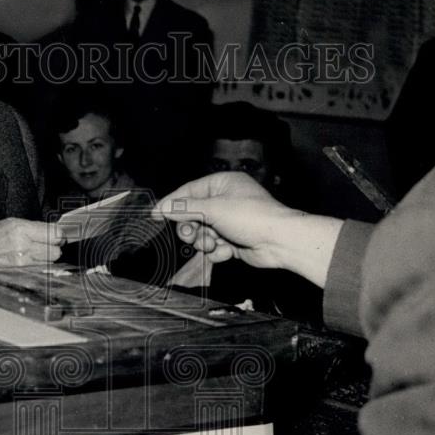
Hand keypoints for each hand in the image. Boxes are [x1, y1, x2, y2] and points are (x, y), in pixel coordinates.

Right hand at [0, 219, 63, 267]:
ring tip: (32, 253)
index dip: (58, 235)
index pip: (55, 234)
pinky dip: (38, 267)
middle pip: (56, 252)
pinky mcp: (21, 275)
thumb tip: (54, 231)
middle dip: (53, 248)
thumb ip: (34, 228)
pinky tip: (28, 262)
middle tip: (44, 245)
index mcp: (21, 230)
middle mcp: (24, 247)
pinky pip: (40, 271)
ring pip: (49, 263)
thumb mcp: (11, 224)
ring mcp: (23, 264)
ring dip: (45, 259)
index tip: (57, 235)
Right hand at [153, 172, 343, 287]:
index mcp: (222, 184)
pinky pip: (213, 246)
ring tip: (214, 244)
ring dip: (205, 242)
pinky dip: (217, 251)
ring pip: (202, 233)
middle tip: (192, 235)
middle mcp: (226, 201)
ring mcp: (230, 222)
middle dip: (191, 228)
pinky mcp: (234, 240)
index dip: (172, 204)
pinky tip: (228, 251)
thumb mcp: (213, 208)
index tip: (155, 215)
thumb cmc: (253, 217)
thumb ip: (184, 208)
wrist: (279, 241)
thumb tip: (162, 207)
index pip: (189, 191)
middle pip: (193, 215)